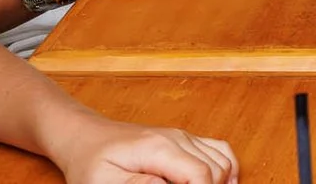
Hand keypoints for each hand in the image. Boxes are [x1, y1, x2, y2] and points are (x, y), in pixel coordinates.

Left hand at [46, 112, 237, 183]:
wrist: (88, 137)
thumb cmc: (92, 162)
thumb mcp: (103, 182)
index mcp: (159, 148)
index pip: (201, 175)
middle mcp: (178, 138)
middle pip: (215, 170)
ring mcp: (184, 137)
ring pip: (223, 161)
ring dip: (220, 183)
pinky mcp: (186, 140)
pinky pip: (220, 150)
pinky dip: (226, 169)